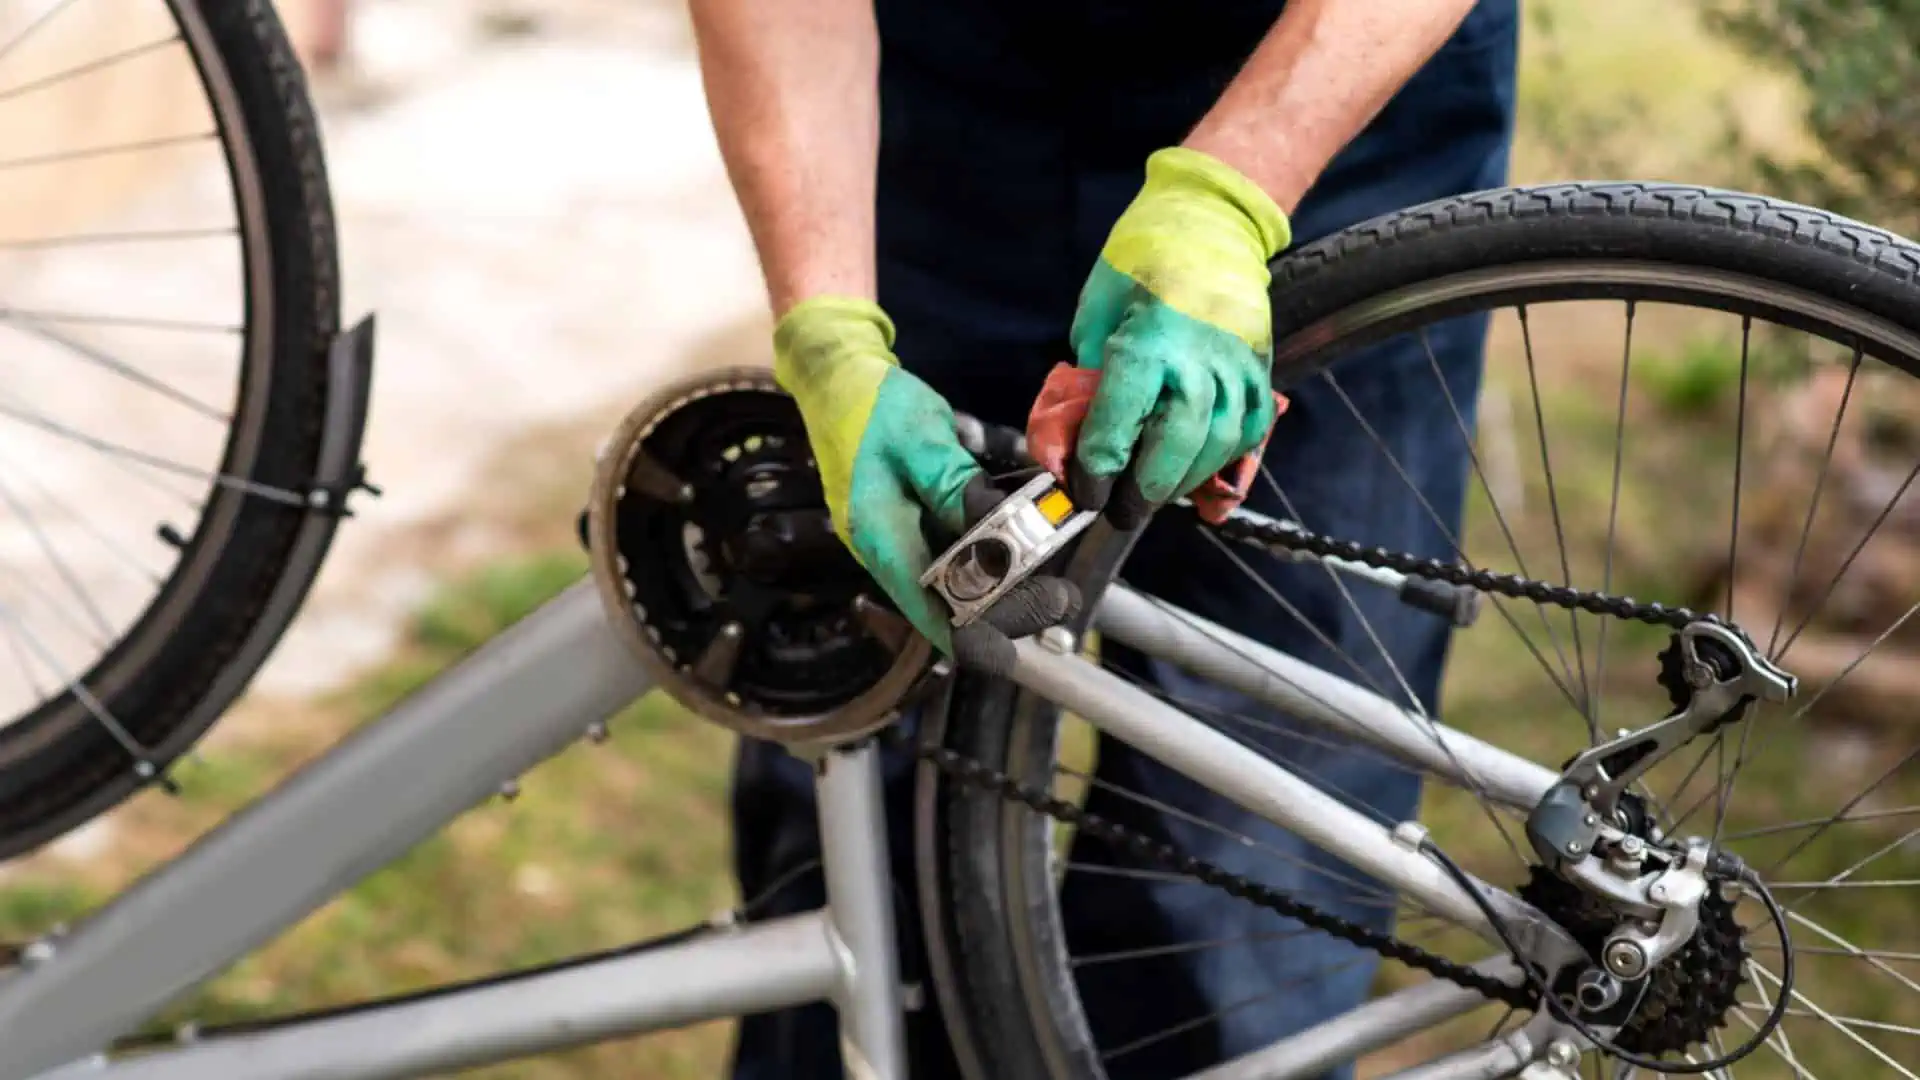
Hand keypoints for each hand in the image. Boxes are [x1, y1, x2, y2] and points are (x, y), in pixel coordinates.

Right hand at [775, 298, 1078, 672]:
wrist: (836, 378)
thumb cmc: (871, 404)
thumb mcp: (916, 437)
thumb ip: (953, 483)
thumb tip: (992, 526)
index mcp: (880, 535)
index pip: (925, 606)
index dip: (967, 639)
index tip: (1010, 659)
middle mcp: (887, 547)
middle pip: (946, 601)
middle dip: (1004, 609)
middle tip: (1059, 599)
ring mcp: (898, 536)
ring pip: (953, 581)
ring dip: (1001, 587)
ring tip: (1051, 584)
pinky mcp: (909, 521)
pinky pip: (951, 552)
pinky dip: (988, 557)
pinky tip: (1023, 550)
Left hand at [1067, 147, 1291, 528]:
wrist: (1209, 221)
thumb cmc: (1140, 263)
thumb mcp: (1096, 315)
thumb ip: (1089, 381)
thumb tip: (1073, 442)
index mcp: (1148, 341)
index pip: (1120, 422)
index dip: (1097, 468)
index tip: (1083, 488)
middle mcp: (1199, 359)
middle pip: (1177, 446)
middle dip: (1145, 490)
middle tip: (1121, 509)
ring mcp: (1238, 366)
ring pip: (1219, 446)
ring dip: (1185, 482)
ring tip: (1155, 494)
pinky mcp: (1260, 369)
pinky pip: (1251, 432)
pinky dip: (1228, 464)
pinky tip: (1203, 480)